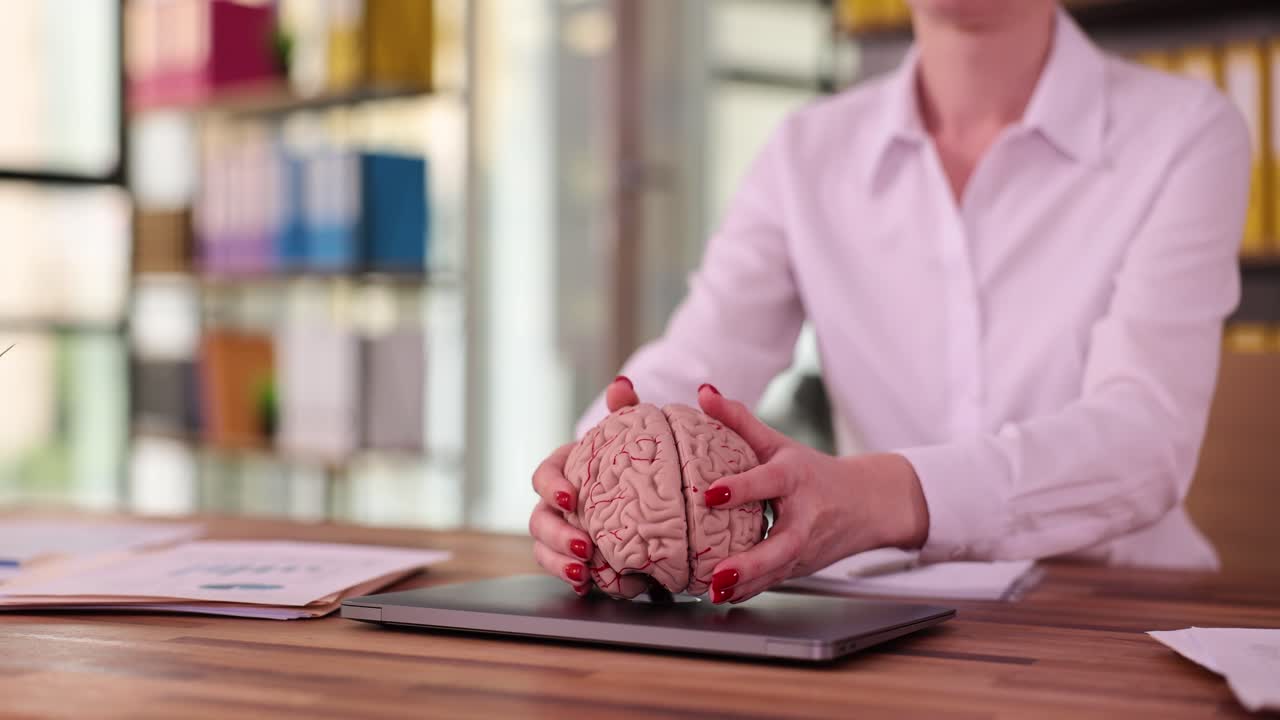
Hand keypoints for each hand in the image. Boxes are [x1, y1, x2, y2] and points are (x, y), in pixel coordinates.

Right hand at [529, 376, 639, 593]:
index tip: (569, 498)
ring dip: (559, 564)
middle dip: (557, 536)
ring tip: (584, 574)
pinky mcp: (577, 557)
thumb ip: (625, 411)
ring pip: (544, 550)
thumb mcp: (631, 432)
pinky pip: (566, 571)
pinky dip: (574, 579)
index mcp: (564, 470)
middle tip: (584, 548)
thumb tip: (621, 386)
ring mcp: (564, 532)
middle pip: (539, 520)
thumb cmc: (632, 456)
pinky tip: (590, 586)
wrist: (648, 489)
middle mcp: (557, 503)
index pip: (543, 476)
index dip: (551, 487)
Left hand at [696, 384, 929, 603]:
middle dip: (750, 563)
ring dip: (746, 585)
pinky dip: (749, 591)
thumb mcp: (780, 443)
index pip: (768, 482)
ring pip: (777, 571)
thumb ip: (740, 420)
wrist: (867, 504)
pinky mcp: (800, 567)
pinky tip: (722, 597)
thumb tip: (704, 393)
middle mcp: (804, 517)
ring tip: (713, 592)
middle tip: (720, 572)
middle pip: (782, 544)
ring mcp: (805, 548)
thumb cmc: (816, 473)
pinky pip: (773, 582)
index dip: (740, 487)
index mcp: (796, 479)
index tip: (710, 493)